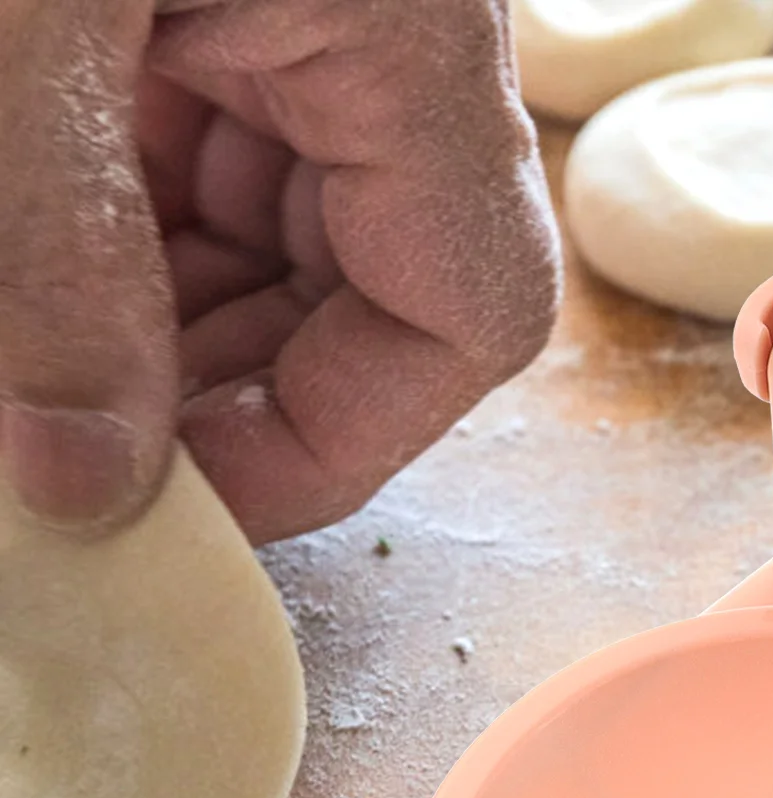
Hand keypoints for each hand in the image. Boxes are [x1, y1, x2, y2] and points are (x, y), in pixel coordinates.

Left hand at [0, 0, 558, 540]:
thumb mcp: (24, 22)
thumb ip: (62, 249)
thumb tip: (80, 486)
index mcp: (416, 40)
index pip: (462, 316)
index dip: (331, 445)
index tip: (181, 506)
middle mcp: (405, 52)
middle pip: (376, 304)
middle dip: (231, 394)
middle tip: (83, 453)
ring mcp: (327, 28)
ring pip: (291, 249)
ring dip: (171, 324)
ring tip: (42, 359)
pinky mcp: (249, 6)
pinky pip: (226, 166)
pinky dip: (135, 231)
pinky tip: (42, 255)